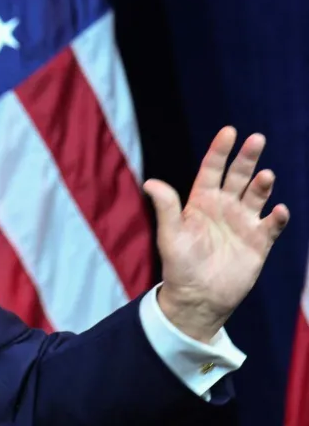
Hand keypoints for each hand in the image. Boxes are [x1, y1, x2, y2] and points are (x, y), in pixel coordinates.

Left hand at [144, 126, 289, 341]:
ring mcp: (243, 223)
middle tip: (256, 139)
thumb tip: (150, 183)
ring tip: (265, 176)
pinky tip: (278, 210)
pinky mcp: (259, 242)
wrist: (198, 298)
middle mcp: (224, 207)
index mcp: (201, 201)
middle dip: (247, 158)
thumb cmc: (179, 265)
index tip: (229, 131)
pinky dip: (277, 217)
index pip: (212, 169)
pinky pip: (271, 225)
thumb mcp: (170, 235)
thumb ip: (166, 209)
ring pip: (257, 195)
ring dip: (261, 185)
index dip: (220, 150)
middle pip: (238, 176)